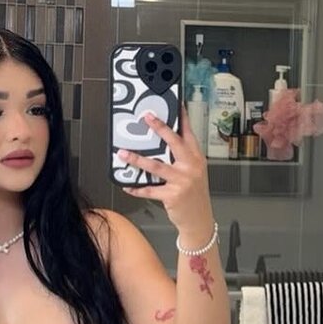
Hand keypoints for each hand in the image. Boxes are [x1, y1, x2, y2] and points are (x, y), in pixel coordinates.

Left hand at [117, 108, 214, 244]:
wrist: (199, 219)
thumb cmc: (195, 195)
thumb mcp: (195, 172)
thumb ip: (182, 157)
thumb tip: (162, 143)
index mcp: (196, 158)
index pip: (188, 133)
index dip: (182, 117)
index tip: (175, 104)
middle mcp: (191, 167)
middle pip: (173, 142)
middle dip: (159, 128)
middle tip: (146, 117)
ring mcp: (182, 181)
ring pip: (156, 165)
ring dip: (137, 159)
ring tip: (123, 153)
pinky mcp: (172, 195)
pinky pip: (149, 190)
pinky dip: (136, 188)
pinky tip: (127, 185)